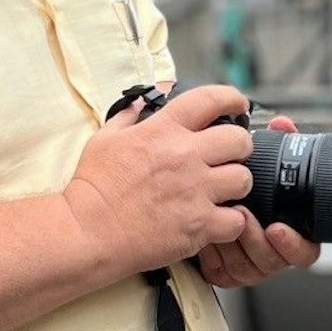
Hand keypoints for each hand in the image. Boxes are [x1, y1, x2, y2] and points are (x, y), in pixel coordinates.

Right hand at [62, 85, 253, 275]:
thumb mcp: (105, 138)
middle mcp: (185, 156)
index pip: (211, 99)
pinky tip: (218, 220)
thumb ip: (130, 115)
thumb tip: (144, 99)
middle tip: (230, 155)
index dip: (232, 98)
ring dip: (237, 183)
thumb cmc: (93, 187)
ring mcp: (195, 191)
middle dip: (239, 146)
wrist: (87, 232)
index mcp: (163, 131)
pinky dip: (231, 221)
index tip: (237, 104)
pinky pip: (236, 220)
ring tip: (224, 190)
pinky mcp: (199, 225)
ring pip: (244, 179)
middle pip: (240, 140)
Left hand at [196, 116, 321, 285]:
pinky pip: (223, 272)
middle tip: (244, 216)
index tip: (277, 228)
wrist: (195, 206)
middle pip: (275, 260)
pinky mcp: (222, 272)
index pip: (306, 250)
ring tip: (223, 220)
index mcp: (288, 232)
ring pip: (248, 267)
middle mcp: (270, 251)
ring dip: (235, 243)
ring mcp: (247, 264)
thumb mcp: (255, 165)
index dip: (295, 243)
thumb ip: (275, 145)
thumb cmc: (236, 186)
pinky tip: (208, 236)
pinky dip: (215, 255)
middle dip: (257, 239)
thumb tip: (283, 124)